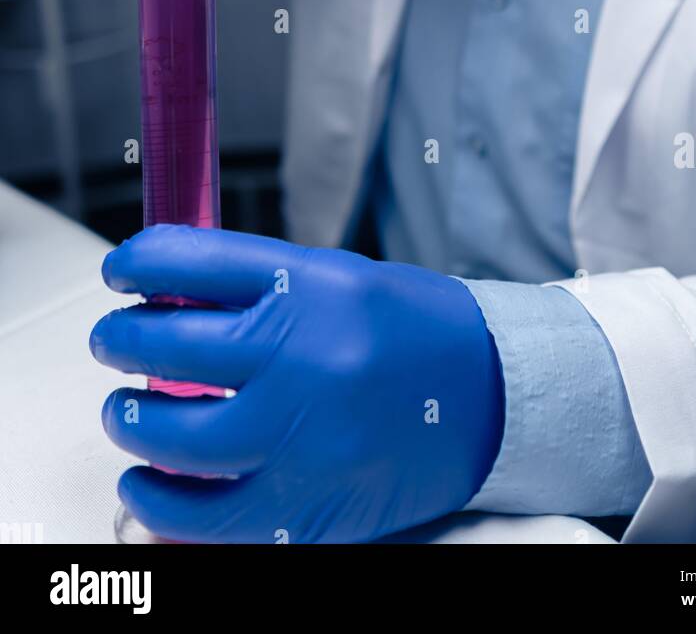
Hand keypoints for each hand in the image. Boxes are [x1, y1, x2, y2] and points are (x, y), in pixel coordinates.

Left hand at [91, 225, 504, 543]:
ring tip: (126, 411)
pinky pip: (209, 521)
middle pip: (168, 348)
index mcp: (313, 287)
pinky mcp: (311, 508)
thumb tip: (163, 294)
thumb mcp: (336, 278)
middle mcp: (306, 358)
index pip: (189, 262)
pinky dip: (162, 504)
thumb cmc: (413, 330)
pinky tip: (148, 482)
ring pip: (178, 440)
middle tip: (113, 341)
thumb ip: (255, 286)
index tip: (120, 272)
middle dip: (121, 340)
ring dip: (131, 422)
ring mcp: (307, 440)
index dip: (136, 263)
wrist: (495, 397)